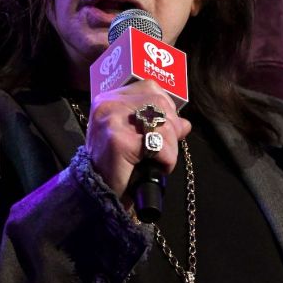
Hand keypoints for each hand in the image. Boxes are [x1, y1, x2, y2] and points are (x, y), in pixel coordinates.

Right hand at [86, 79, 190, 206]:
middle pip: (159, 104)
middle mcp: (108, 104)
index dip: (165, 108)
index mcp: (110, 98)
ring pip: (163, 125)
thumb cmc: (115, 165)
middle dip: (171, 130)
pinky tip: (155, 169)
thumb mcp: (135, 138)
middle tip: (163, 151)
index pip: (150, 88)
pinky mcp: (119, 141)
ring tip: (157, 161)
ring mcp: (113, 120)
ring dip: (170, 149)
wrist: (97, 194)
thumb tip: (185, 123)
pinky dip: (166, 161)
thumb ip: (157, 124)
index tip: (164, 129)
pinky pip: (160, 147)